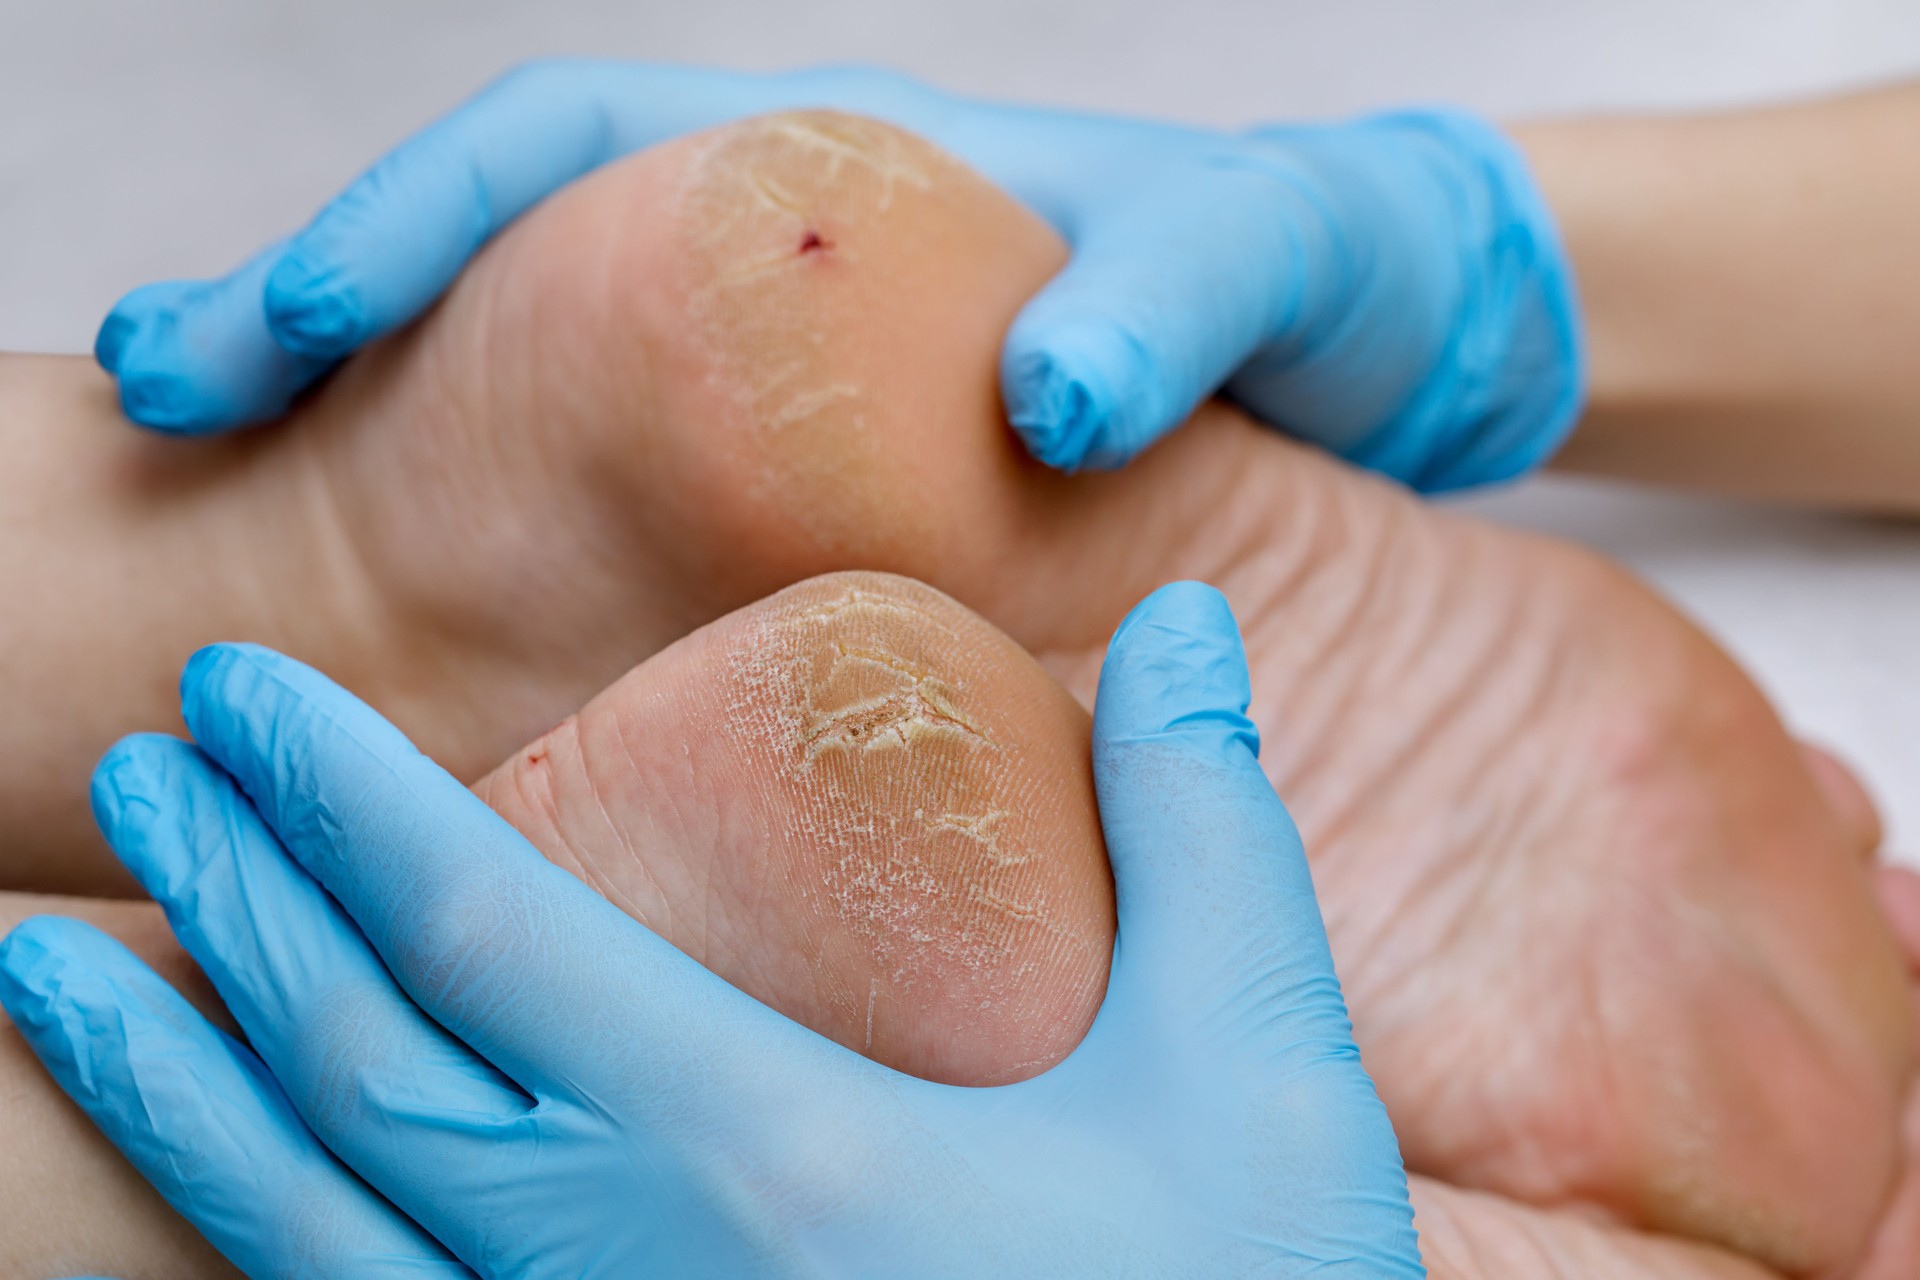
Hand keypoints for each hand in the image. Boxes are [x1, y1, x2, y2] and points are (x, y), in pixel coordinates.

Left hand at [0, 583, 1423, 1276]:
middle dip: (225, 910)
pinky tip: (223, 1187)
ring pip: (310, 1237)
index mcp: (774, 1156)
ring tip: (68, 969)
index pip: (483, 940)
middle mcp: (636, 1278)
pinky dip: (257, 1249)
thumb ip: (1204, 826)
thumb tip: (1185, 617)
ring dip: (178, 1085)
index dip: (337, 806)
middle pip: (353, 1077)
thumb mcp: (1260, 1077)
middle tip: (135, 778)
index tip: (232, 695)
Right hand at [97, 61, 1579, 487]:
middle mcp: (777, 287)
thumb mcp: (1262, 249)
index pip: (565, 149)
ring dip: (375, 455)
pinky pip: (642, 543)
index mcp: (833, 172)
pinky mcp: (832, 528)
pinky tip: (452, 684)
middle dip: (310, 320)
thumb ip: (1176, 291)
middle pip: (490, 275)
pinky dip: (529, 585)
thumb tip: (1059, 394)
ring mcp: (791, 413)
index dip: (410, 222)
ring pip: (533, 402)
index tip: (284, 320)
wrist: (1375, 354)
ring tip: (218, 536)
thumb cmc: (1307, 275)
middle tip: (155, 401)